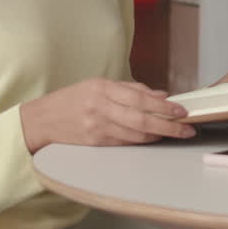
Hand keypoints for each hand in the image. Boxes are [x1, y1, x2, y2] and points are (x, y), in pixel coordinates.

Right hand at [20, 78, 195, 152]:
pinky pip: (125, 143)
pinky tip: (155, 139)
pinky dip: (143, 141)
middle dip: (168, 125)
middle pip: (142, 119)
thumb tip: (160, 95)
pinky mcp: (95, 144)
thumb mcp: (97, 85)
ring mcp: (97, 128)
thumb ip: (130, 89)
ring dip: (159, 135)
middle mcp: (100, 108)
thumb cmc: (71, 100)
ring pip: (136, 135)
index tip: (181, 110)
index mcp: (102, 88)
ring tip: (175, 134)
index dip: (164, 106)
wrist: (41, 121)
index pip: (140, 98)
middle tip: (186, 128)